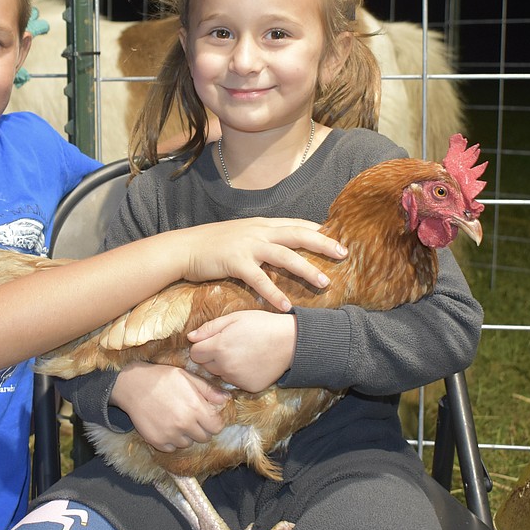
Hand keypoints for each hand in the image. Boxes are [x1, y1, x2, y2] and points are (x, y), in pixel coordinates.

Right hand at [110, 361, 229, 451]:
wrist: (132, 386)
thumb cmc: (161, 378)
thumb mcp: (186, 376)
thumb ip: (208, 389)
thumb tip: (227, 399)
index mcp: (195, 408)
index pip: (216, 427)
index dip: (214, 422)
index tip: (207, 416)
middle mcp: (184, 425)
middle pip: (204, 437)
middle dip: (201, 428)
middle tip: (191, 416)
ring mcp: (170, 435)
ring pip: (188, 443)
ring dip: (186, 435)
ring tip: (176, 419)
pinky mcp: (158, 442)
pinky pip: (172, 447)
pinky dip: (172, 440)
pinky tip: (166, 425)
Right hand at [180, 217, 346, 310]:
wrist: (185, 248)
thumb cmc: (212, 244)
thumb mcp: (241, 234)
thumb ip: (261, 238)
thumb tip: (279, 247)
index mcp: (262, 224)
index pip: (296, 223)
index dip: (318, 229)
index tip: (337, 236)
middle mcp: (259, 231)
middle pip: (298, 235)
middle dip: (323, 243)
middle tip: (344, 254)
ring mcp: (248, 246)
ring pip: (285, 256)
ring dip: (306, 269)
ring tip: (324, 282)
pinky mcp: (236, 262)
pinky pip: (260, 279)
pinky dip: (274, 293)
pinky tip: (286, 306)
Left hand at [188, 311, 296, 392]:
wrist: (291, 342)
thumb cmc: (262, 325)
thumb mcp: (234, 318)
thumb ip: (210, 328)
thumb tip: (190, 337)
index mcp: (219, 347)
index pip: (195, 353)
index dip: (201, 346)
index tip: (213, 340)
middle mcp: (226, 367)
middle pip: (206, 366)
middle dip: (212, 356)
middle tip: (229, 345)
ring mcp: (238, 379)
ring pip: (220, 374)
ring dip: (224, 366)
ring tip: (241, 353)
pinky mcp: (249, 387)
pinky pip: (235, 382)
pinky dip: (239, 374)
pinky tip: (250, 363)